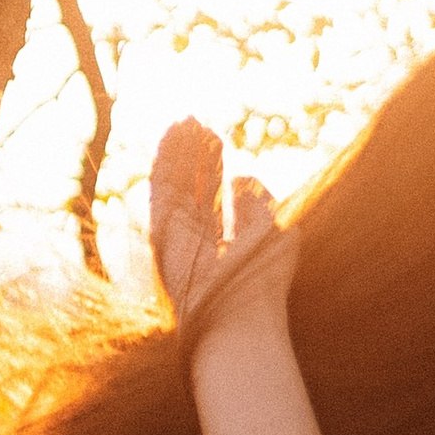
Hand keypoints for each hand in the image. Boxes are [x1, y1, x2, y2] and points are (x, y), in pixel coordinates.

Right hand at [150, 118, 289, 337]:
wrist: (240, 315)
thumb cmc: (264, 282)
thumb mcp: (274, 230)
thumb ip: (258, 201)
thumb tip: (243, 174)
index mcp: (222, 244)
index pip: (212, 196)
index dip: (212, 165)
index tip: (216, 137)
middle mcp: (197, 241)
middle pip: (191, 187)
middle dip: (193, 154)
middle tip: (196, 121)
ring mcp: (178, 237)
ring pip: (174, 185)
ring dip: (177, 151)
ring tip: (185, 120)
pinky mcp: (163, 233)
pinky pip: (160, 190)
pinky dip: (165, 161)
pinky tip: (173, 135)